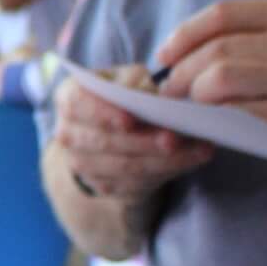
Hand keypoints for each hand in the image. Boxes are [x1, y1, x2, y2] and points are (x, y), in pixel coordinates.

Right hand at [47, 63, 211, 201]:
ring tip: (197, 149)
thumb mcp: (125, 78)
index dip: (103, 114)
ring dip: (164, 161)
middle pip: (105, 142)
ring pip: (125, 168)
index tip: (130, 120)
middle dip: (144, 142)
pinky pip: (138, 184)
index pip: (78, 106)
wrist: (109, 131)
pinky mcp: (105, 186)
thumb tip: (156, 98)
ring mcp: (84, 165)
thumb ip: (135, 83)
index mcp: (69, 99)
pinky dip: (169, 172)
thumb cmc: (120, 96)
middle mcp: (69, 134)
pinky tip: (193, 160)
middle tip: (175, 138)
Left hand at [155, 0, 266, 173]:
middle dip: (179, 68)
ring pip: (219, 74)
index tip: (166, 53)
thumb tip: (193, 48)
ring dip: (191, 91)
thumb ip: (257, 36)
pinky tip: (207, 119)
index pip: (223, 13)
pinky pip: (236, 109)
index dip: (184, 33)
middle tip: (168, 87)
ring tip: (185, 103)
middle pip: (215, 45)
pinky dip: (211, 114)